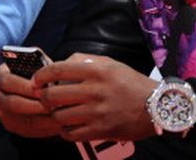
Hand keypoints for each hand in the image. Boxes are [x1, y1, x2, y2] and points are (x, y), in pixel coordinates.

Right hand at [0, 63, 61, 137]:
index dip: (26, 87)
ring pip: (21, 120)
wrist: (30, 85)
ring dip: (43, 121)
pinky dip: (44, 130)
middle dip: (36, 106)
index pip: (7, 82)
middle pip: (13, 104)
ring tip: (60, 117)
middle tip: (54, 107)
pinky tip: (57, 126)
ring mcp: (1, 112)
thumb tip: (49, 79)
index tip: (44, 91)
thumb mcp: (35, 64)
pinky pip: (27, 131)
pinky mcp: (10, 125)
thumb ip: (38, 69)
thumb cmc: (36, 72)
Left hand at [33, 53, 156, 141]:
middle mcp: (95, 91)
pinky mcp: (102, 131)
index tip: (36, 80)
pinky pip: (71, 133)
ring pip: (59, 116)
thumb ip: (83, 61)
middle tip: (45, 99)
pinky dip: (65, 130)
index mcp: (96, 71)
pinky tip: (69, 126)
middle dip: (43, 98)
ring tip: (58, 112)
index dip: (41, 76)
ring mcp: (98, 113)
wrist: (159, 107)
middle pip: (52, 95)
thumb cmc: (130, 83)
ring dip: (54, 115)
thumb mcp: (109, 64)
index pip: (57, 70)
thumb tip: (58, 64)